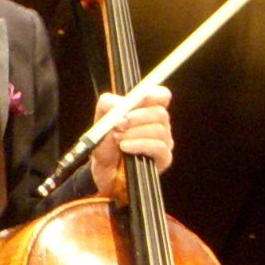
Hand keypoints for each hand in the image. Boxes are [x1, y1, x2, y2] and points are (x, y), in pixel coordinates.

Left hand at [88, 85, 172, 200]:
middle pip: (160, 113)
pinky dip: (139, 144)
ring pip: (159, 130)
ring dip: (134, 133)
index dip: (152, 94)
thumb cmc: (106, 144)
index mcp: (147, 110)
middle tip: (120, 123)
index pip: (161, 96)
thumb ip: (108, 105)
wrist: (103, 170)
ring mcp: (164, 142)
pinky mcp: (164, 159)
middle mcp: (159, 124)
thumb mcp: (101, 120)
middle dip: (138, 117)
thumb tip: (120, 104)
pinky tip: (125, 147)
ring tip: (118, 139)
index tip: (137, 98)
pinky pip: (158, 147)